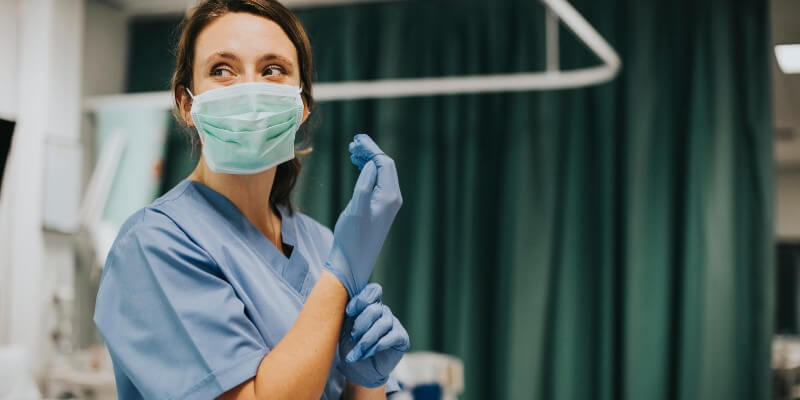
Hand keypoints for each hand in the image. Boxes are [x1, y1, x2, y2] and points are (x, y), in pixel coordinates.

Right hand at [324, 134, 402, 296]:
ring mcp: (387, 204)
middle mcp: (392, 199)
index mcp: (389, 197)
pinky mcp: (379, 209)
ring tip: (352, 152)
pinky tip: (357, 167)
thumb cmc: (352, 238)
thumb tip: (370, 165)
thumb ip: (364, 185)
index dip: (371, 149)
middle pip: (385, 166)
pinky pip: (377, 183)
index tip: (356, 140)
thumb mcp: (355, 209)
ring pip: (381, 173)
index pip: (385, 163)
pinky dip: (367, 172)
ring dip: (368, 160)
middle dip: (370, 152)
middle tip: (352, 144)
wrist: (352, 262)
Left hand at [337, 283, 409, 387]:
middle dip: (361, 324)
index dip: (361, 299)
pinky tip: (367, 353)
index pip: (373, 291)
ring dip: (367, 339)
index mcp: (370, 305)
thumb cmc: (350, 346)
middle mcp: (383, 311)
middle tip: (352, 337)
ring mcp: (394, 323)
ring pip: (383, 323)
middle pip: (375, 308)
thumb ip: (347, 314)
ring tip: (357, 352)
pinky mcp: (401, 337)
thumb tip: (344, 303)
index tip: (348, 312)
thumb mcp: (344, 328)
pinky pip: (392, 336)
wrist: (359, 370)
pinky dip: (377, 346)